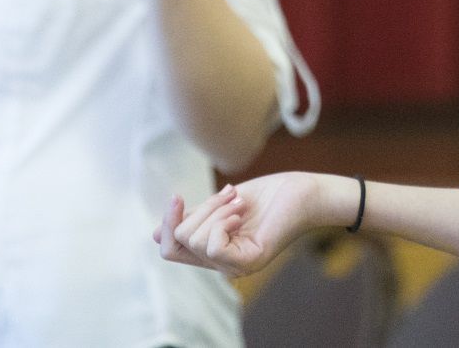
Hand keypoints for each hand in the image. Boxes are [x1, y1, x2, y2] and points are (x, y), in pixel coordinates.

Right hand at [155, 172, 322, 276]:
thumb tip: (155, 235)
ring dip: (216, 210)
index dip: (167, 223)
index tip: (178, 196)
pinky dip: (224, 221)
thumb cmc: (268, 195)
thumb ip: (193, 220)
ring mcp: (235, 267)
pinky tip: (242, 214)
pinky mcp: (248, 263)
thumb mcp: (219, 205)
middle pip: (179, 239)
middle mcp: (222, 264)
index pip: (171, 248)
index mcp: (212, 251)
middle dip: (201, 208)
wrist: (304, 191)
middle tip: (232, 194)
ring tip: (241, 203)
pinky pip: (213, 245)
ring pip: (195, 239)